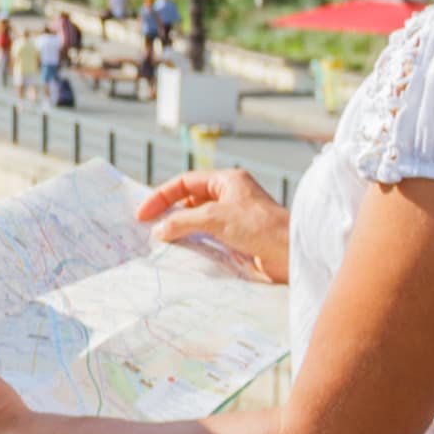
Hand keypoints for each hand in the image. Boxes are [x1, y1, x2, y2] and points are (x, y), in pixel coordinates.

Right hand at [136, 167, 286, 280]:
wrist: (290, 252)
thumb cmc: (258, 226)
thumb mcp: (213, 218)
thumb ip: (181, 221)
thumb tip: (158, 230)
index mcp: (227, 180)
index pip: (185, 182)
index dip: (161, 196)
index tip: (143, 214)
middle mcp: (231, 195)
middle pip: (191, 199)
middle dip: (169, 212)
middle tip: (149, 227)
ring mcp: (235, 216)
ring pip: (198, 218)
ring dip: (181, 229)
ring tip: (161, 240)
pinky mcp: (239, 236)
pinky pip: (208, 235)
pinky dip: (193, 241)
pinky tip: (183, 250)